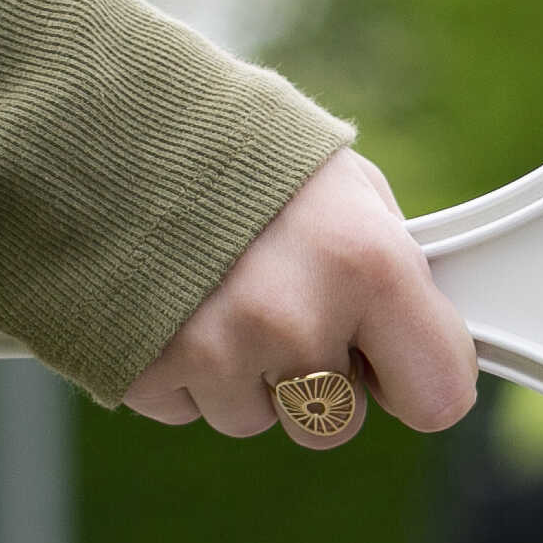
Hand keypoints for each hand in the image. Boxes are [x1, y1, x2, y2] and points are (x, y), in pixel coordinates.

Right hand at [124, 150, 477, 445]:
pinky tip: (170, 303)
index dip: (416, 381)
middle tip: (285, 310)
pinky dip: (180, 368)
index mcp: (369, 265)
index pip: (438, 398)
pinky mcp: (147, 370)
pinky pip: (186, 408)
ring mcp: (218, 352)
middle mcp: (298, 319)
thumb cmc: (239, 149)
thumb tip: (417, 337)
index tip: (393, 363)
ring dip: (243, 375)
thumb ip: (389, 268)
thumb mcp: (343, 186)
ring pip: (256, 419)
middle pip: (336, 423)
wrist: (104, 119)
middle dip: (318, 382)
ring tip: (218, 292)